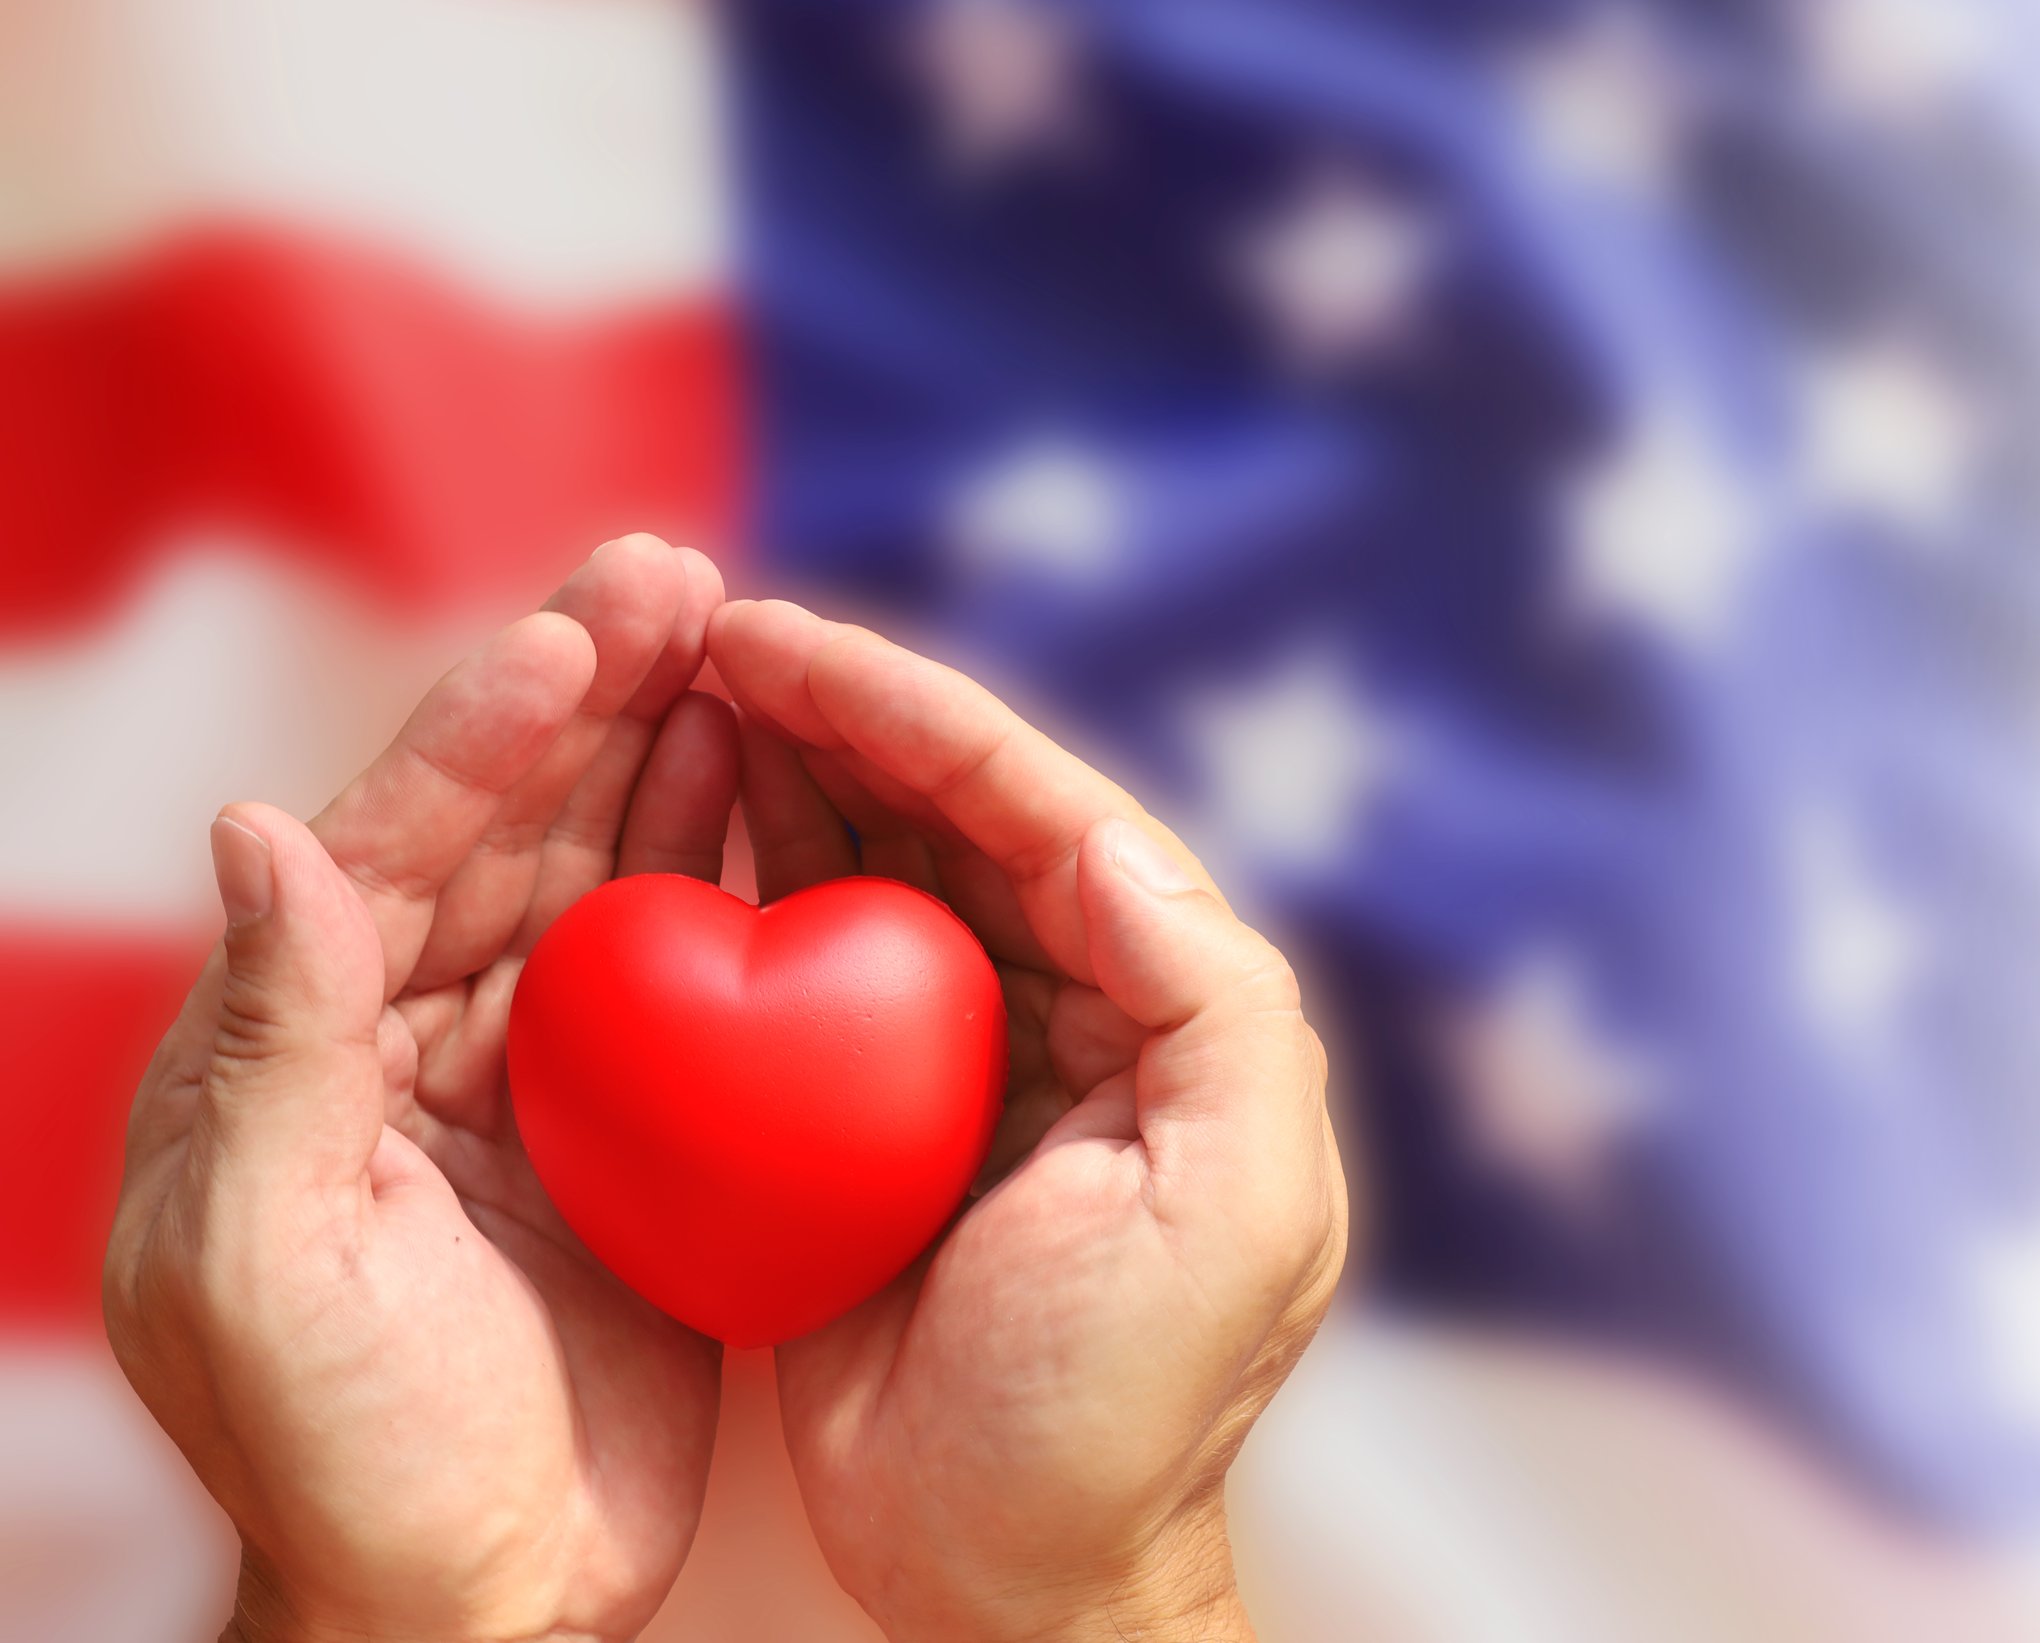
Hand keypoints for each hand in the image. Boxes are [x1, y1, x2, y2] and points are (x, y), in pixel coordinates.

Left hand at [104, 537, 740, 1642]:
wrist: (474, 1600)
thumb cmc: (343, 1455)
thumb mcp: (267, 1264)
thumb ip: (273, 1047)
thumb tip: (259, 832)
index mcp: (292, 1050)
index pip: (388, 852)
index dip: (480, 734)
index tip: (575, 632)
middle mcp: (404, 1032)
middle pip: (507, 824)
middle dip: (590, 693)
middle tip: (678, 573)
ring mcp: (526, 1070)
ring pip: (601, 868)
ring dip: (666, 748)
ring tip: (739, 636)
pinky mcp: (629, 1120)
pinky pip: (684, 962)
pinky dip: (727, 862)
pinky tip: (774, 784)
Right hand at [708, 600, 1348, 1642]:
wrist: (1011, 1574)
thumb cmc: (1128, 1408)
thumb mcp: (1230, 1211)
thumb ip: (1214, 1006)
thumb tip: (1109, 833)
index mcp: (1168, 1005)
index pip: (1045, 813)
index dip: (921, 715)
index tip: (791, 642)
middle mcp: (1070, 1005)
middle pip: (950, 816)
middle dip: (842, 713)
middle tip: (712, 629)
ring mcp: (957, 1057)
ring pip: (870, 868)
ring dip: (787, 770)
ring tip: (683, 682)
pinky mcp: (858, 1120)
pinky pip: (794, 970)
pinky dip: (740, 886)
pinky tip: (672, 824)